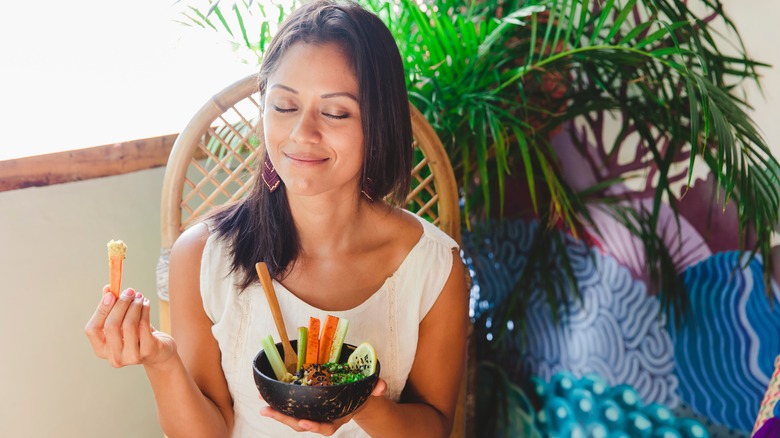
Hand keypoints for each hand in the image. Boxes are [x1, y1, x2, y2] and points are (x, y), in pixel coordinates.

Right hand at [85, 285, 175, 367]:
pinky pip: (144, 325)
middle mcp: (114, 357)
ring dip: (135, 306)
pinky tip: (146, 304)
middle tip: (130, 291)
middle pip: (111, 325)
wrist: (160, 354)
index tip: (111, 294)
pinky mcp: (148, 351)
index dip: (101, 310)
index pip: (92, 329)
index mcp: (101, 350)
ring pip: (129, 324)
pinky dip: (144, 310)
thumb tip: (107, 289)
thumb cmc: (137, 336)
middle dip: (121, 304)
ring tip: (139, 297)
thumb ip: (112, 308)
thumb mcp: (122, 324)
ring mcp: (131, 356)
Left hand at [260, 378, 386, 434]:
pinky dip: (278, 405)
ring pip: (293, 419)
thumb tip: (381, 386)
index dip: (315, 426)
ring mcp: (313, 414)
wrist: (357, 397)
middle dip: (285, 419)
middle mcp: (323, 418)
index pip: (326, 426)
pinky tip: (266, 397)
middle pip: (303, 424)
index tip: (304, 422)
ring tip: (263, 406)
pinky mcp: (306, 406)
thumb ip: (375, 387)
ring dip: (277, 413)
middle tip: (268, 411)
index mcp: (337, 417)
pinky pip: (291, 409)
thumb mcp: (370, 390)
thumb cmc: (361, 393)